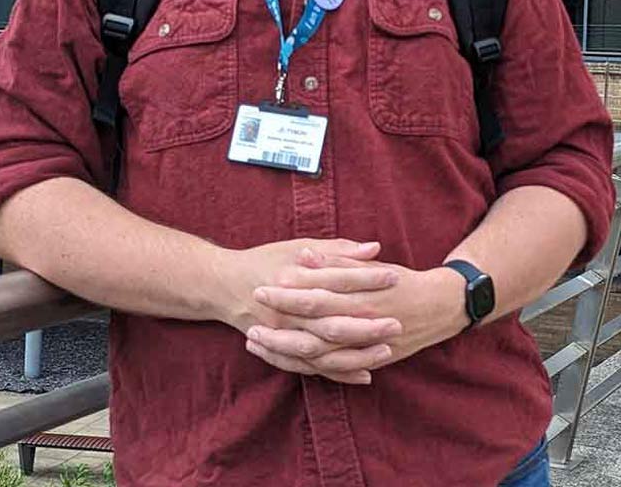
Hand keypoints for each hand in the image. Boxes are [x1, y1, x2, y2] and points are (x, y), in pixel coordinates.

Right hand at [212, 239, 404, 384]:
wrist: (223, 285)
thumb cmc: (267, 260)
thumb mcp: (299, 246)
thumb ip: (338, 249)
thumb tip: (375, 249)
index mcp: (293, 276)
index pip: (337, 278)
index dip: (366, 278)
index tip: (395, 276)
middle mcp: (287, 308)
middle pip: (332, 320)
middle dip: (366, 324)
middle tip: (397, 323)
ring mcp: (282, 333)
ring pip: (323, 350)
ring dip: (356, 353)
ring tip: (387, 349)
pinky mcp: (281, 349)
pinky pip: (312, 368)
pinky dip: (338, 373)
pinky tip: (365, 374)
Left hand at [245, 257, 467, 382]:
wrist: (438, 306)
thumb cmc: (399, 279)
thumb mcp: (370, 265)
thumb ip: (337, 261)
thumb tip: (305, 256)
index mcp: (360, 295)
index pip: (316, 295)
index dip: (288, 294)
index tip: (261, 288)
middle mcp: (361, 323)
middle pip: (312, 329)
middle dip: (279, 326)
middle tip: (251, 324)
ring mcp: (364, 347)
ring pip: (318, 356)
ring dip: (285, 351)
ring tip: (255, 344)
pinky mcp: (368, 361)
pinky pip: (333, 371)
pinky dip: (308, 369)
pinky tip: (283, 362)